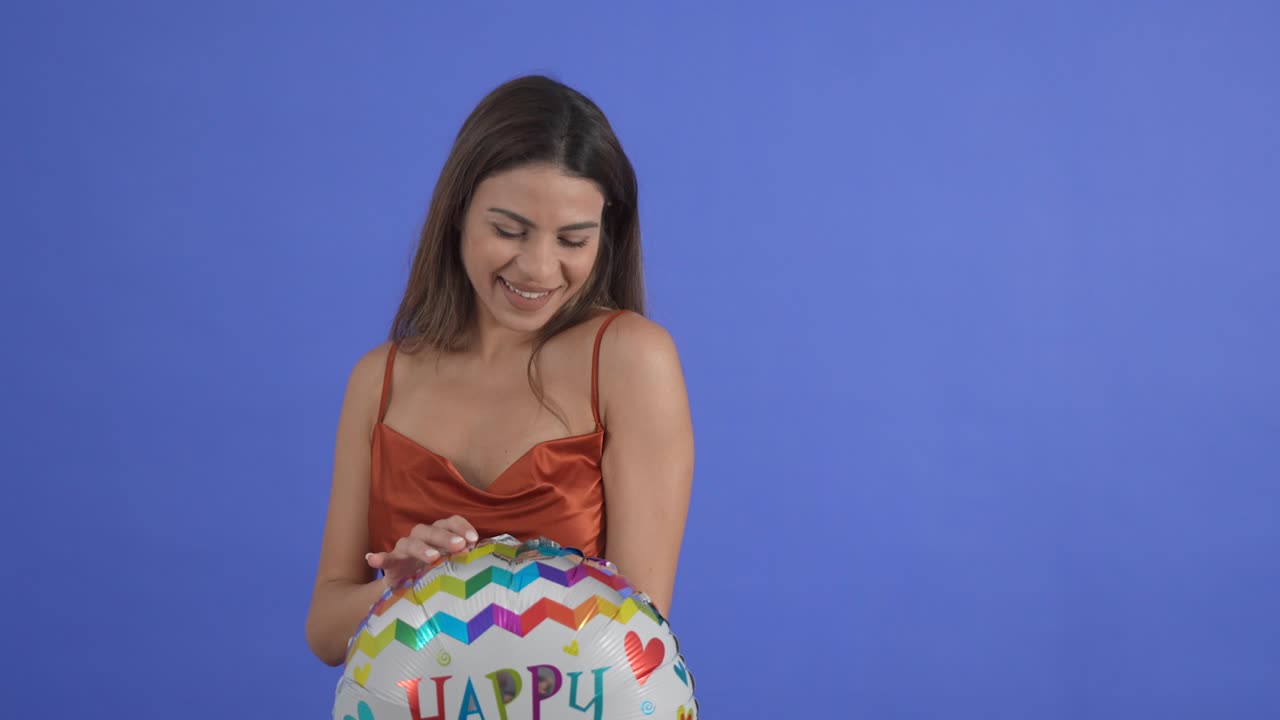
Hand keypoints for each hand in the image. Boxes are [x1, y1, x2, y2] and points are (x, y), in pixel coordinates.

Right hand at [365, 515, 479, 589]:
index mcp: (439, 534)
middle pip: (432, 530)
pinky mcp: (391, 564)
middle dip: (446, 537)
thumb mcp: (453, 562)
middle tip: (460, 546)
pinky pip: (384, 559)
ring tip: (432, 557)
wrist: (409, 585)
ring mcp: (404, 549)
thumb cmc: (437, 570)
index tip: (474, 539)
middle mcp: (421, 537)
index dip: (462, 527)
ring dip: (421, 548)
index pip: (450, 522)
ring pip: (410, 543)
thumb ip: (466, 556)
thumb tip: (486, 555)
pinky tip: (373, 559)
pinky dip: (378, 558)